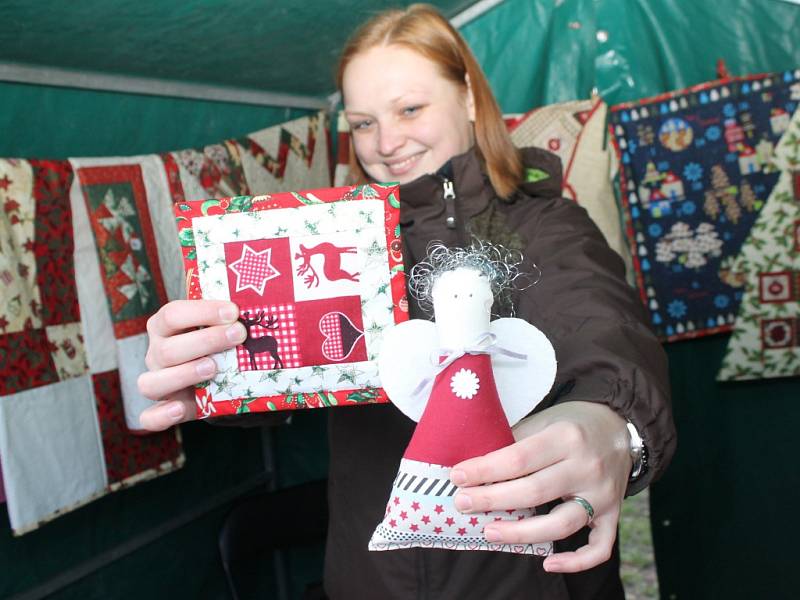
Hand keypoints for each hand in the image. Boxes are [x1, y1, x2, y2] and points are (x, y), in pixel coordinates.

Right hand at [137, 300, 245, 430]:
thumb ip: (232, 316)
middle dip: (205, 341)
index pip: (172, 314)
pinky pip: (151, 418)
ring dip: (184, 374)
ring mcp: (158, 381)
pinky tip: (180, 408)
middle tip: (238, 335)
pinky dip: (162, 415)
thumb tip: (268, 301)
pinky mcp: (166, 409)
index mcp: (164, 326)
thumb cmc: (220, 341)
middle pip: (167, 349)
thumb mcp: (223, 325)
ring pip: (152, 383)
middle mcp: (157, 353)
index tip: (233, 311)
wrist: (219, 376)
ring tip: (214, 368)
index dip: (202, 312)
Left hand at [448, 401, 631, 572]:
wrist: (617, 426)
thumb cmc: (570, 425)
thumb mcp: (542, 421)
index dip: (485, 470)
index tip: (457, 477)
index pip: (519, 458)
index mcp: (566, 437)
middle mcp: (587, 466)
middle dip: (493, 500)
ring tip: (489, 531)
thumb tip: (473, 468)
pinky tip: (548, 563)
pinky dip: (576, 562)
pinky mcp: (613, 513)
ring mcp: (603, 494)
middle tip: (463, 504)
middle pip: (534, 492)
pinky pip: (599, 547)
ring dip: (522, 533)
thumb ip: (513, 443)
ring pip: (561, 525)